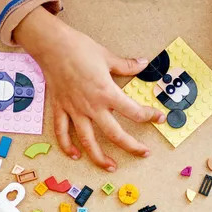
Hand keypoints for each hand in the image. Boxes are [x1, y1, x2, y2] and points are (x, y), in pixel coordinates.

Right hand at [14, 8, 161, 170]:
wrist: (52, 45)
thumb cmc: (79, 48)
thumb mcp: (107, 56)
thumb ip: (126, 65)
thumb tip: (143, 63)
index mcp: (106, 93)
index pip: (133, 111)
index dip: (149, 116)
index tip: (158, 118)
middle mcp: (92, 106)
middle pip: (114, 134)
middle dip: (131, 146)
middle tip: (143, 153)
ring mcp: (75, 110)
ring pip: (88, 141)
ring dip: (99, 157)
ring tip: (110, 166)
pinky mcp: (61, 109)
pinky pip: (63, 132)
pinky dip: (67, 146)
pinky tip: (75, 155)